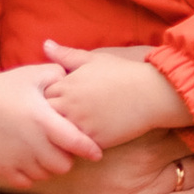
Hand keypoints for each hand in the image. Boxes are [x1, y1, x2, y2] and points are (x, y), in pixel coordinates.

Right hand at [0, 61, 101, 186]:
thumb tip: (79, 80)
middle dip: (67, 156)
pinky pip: (26, 181)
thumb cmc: (3, 87)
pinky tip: (30, 159)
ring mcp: (15, 158)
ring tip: (46, 150)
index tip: (96, 152)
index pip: (75, 142)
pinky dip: (32, 174)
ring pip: (46, 175)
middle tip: (62, 145)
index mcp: (41, 119)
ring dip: (50, 166)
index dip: (90, 149)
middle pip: (64, 165)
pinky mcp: (2, 168)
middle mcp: (30, 142)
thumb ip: (60, 75)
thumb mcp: (32, 74)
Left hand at [40, 38, 193, 152]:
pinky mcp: (93, 140)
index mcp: (66, 85)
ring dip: (61, 133)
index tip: (59, 101)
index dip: (49, 99)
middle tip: (59, 119)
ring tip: (72, 130)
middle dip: (51, 118)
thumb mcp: (94, 60)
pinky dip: (76, 145)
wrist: (151, 93)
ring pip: (58, 135)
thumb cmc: (123, 74)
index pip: (42, 97)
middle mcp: (70, 106)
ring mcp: (81, 125)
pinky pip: (75, 147)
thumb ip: (67, 55)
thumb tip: (45, 45)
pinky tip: (84, 138)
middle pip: (45, 117)